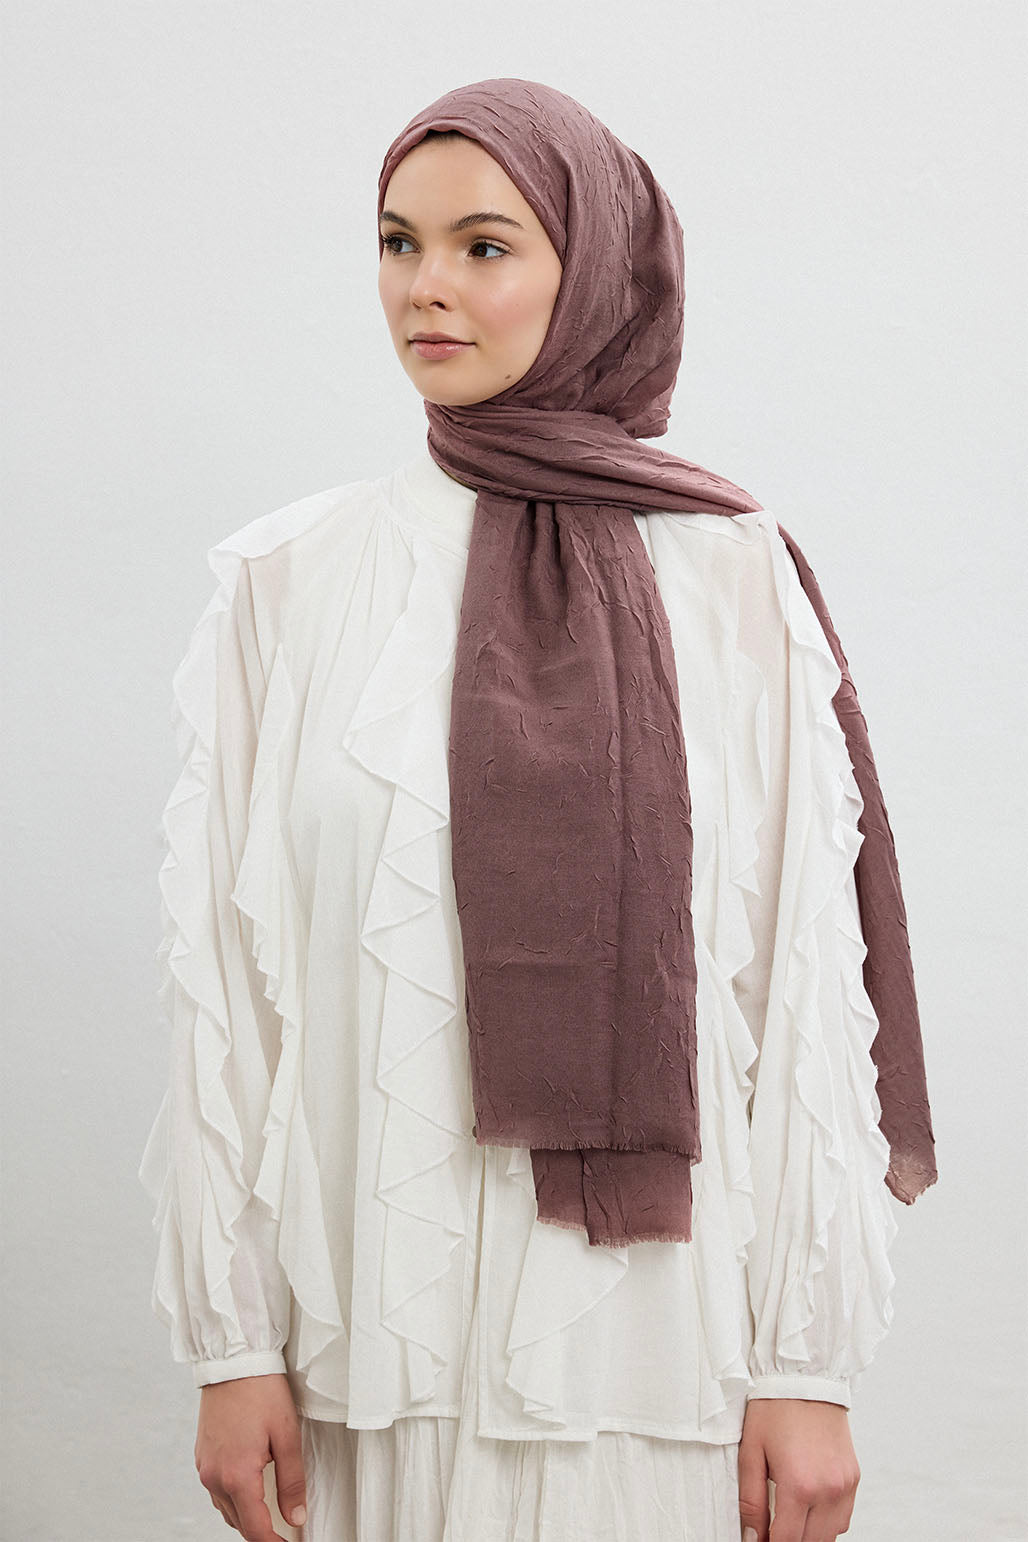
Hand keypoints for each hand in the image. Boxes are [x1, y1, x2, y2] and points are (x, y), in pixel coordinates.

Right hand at [195, 1373, 307, 1539]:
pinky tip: (248, 1487)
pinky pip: (216, 1490)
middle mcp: (215, 1477)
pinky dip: (233, 1497)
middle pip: (238, 1522)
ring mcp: (205, 1467)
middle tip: (283, 1530)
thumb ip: (292, 1481)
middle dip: (260, 1531)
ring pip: (225, 1508)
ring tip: (268, 1511)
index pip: (255, 1528)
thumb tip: (296, 1516)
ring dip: (245, 1515)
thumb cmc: (262, 1391)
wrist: (234, 1361)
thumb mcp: (287, 1435)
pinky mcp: (202, 1456)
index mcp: (237, 1475)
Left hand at [738, 1397, 859, 1540]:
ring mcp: (845, 1485)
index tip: (760, 1541)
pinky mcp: (854, 1478)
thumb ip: (751, 1501)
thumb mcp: (751, 1452)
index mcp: (800, 1484)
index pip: (787, 1541)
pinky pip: (843, 1518)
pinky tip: (809, 1508)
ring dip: (809, 1535)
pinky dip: (827, 1523)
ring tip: (789, 1519)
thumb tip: (751, 1537)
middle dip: (789, 1541)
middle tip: (772, 1530)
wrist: (804, 1379)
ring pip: (830, 1536)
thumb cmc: (774, 1409)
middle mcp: (828, 1489)